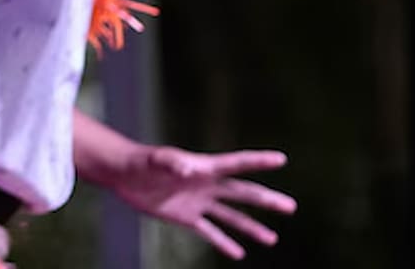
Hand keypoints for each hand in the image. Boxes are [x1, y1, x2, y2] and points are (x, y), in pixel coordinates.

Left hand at [111, 145, 294, 259]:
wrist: (123, 174)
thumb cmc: (141, 161)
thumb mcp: (156, 160)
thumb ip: (172, 161)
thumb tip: (188, 169)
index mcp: (204, 167)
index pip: (236, 163)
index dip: (258, 161)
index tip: (281, 159)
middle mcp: (206, 185)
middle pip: (242, 193)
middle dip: (266, 200)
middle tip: (291, 206)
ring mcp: (198, 201)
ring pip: (231, 216)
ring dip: (251, 227)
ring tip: (272, 239)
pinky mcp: (186, 217)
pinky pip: (209, 232)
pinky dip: (223, 243)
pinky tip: (238, 254)